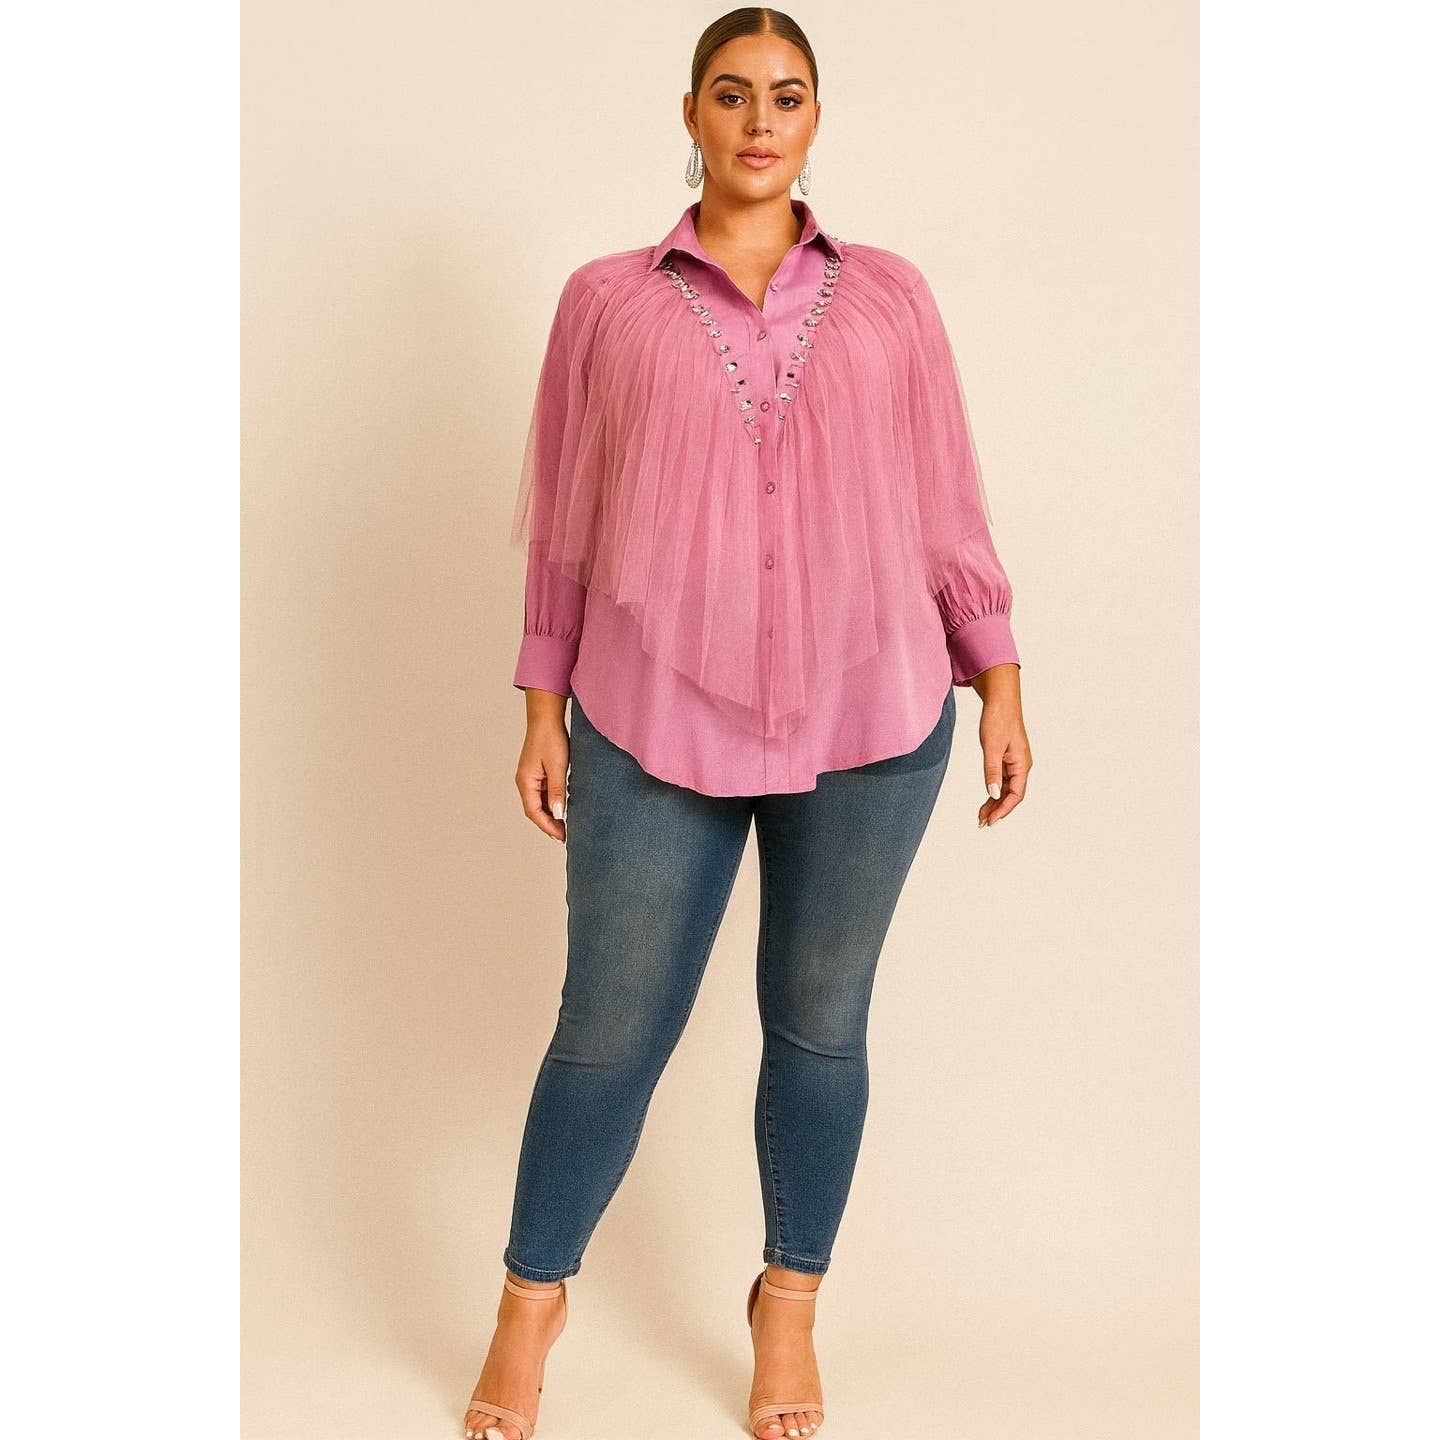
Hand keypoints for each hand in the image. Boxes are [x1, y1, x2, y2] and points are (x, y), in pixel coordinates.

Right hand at [516, 689, 569, 841]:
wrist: (546, 718)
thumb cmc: (550, 739)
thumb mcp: (557, 767)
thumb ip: (557, 791)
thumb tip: (557, 814)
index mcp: (526, 782)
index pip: (534, 812)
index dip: (548, 827)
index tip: (561, 837)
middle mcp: (525, 782)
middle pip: (535, 810)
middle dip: (549, 824)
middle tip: (565, 836)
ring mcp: (530, 778)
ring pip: (539, 803)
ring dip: (551, 815)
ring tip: (566, 826)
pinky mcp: (538, 773)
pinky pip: (543, 793)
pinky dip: (552, 803)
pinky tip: (564, 807)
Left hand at [969, 663, 1030, 827]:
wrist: (1000, 701)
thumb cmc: (998, 719)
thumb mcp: (992, 747)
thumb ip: (992, 771)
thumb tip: (993, 793)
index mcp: (1022, 764)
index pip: (1016, 794)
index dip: (1003, 809)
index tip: (990, 820)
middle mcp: (1021, 766)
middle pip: (1011, 795)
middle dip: (997, 810)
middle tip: (982, 823)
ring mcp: (1014, 763)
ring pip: (1006, 789)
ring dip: (995, 802)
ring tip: (981, 816)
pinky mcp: (1007, 759)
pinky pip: (1002, 780)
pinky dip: (994, 790)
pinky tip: (986, 798)